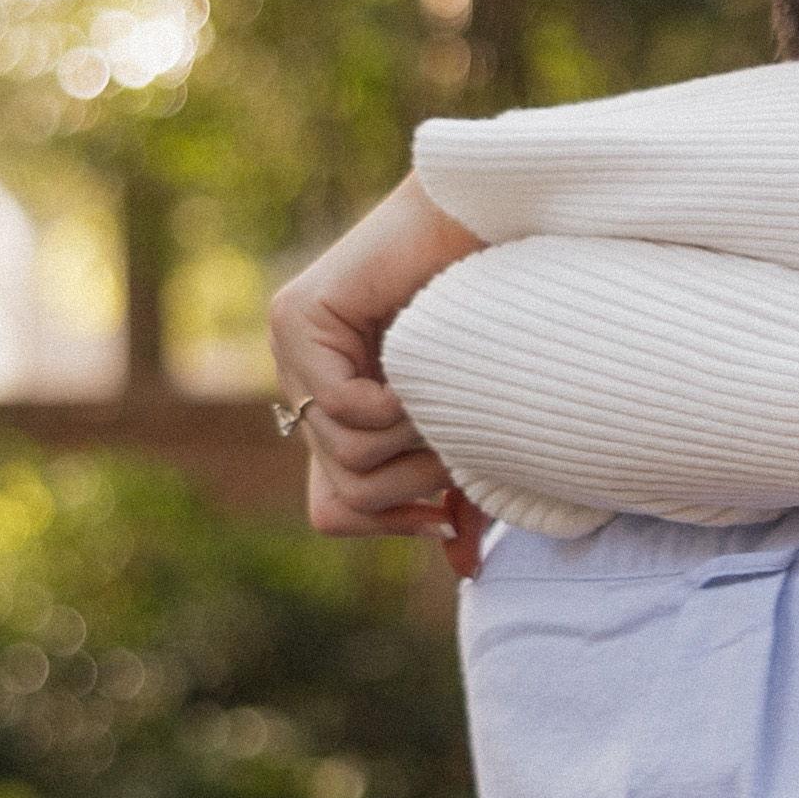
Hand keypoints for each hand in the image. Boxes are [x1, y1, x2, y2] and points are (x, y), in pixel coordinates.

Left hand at [271, 176, 487, 540]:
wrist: (506, 227)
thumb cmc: (502, 318)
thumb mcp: (474, 426)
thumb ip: (459, 491)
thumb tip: (463, 569)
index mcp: (339, 409)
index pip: (332, 510)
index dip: (388, 524)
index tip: (445, 514)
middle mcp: (305, 381)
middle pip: (344, 494)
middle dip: (415, 486)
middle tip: (459, 449)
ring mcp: (292, 348)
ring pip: (342, 456)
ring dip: (413, 442)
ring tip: (449, 402)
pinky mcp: (294, 316)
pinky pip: (340, 407)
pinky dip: (392, 406)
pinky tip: (422, 374)